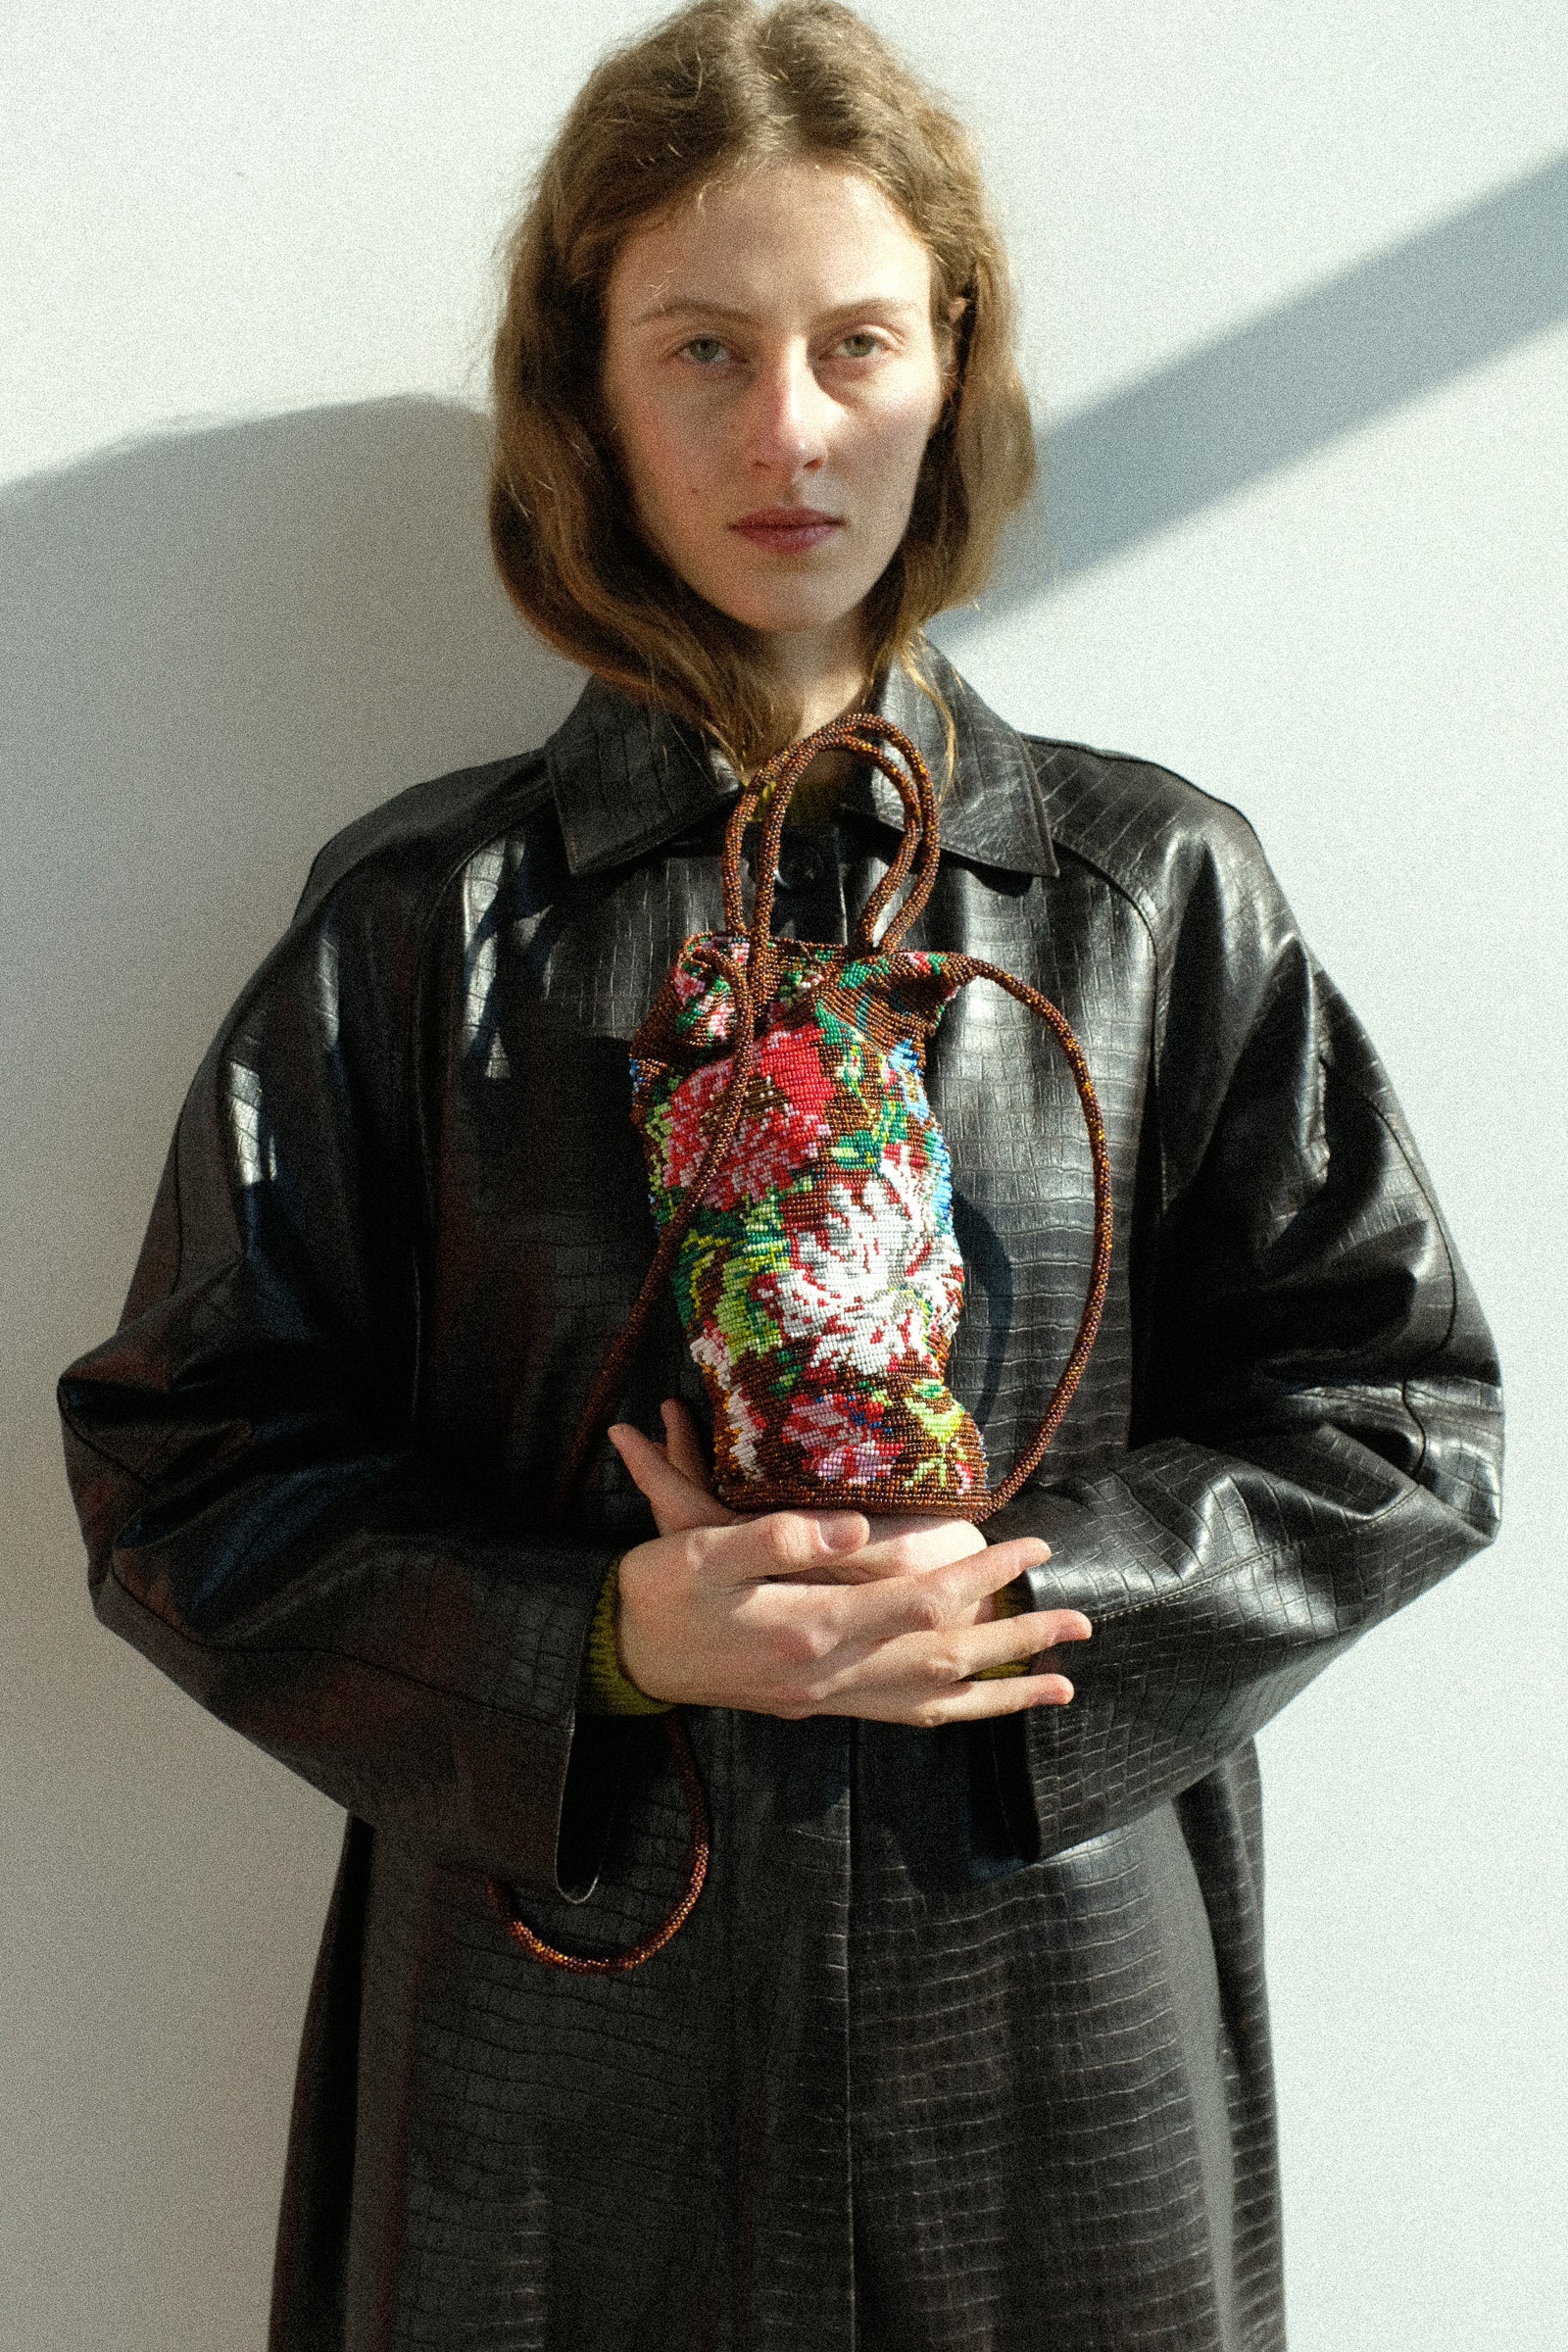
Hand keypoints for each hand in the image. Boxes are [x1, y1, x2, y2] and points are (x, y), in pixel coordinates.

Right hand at [605, 1401, 1091, 1726]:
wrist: (616, 1653)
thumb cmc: (657, 1589)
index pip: (922, 1601)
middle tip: (1082, 1622)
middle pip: (947, 1660)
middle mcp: (830, 1674)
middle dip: (1018, 1640)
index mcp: (811, 1629)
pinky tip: (977, 1707)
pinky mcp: (815, 1704)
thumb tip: (851, 1527)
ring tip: (1062, 1685)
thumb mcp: (701, 1546)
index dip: (984, 1574)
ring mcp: (825, 1697)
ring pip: (934, 1703)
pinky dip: (950, 1713)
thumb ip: (779, 1538)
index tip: (1032, 1547)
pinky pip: (900, 1717)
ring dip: (1002, 1692)